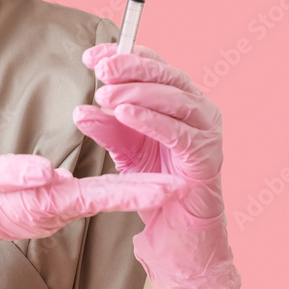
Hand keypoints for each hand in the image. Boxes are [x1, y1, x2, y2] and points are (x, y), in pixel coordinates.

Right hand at [0, 149, 186, 273]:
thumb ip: (13, 174)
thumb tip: (48, 172)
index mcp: (42, 202)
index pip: (97, 196)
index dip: (134, 192)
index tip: (167, 188)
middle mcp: (53, 207)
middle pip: (107, 196)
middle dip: (145, 189)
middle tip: (181, 182)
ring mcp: (50, 206)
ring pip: (97, 193)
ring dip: (129, 184)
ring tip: (161, 172)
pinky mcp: (44, 199)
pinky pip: (81, 191)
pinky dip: (106, 184)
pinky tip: (121, 171)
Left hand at [72, 42, 241, 288]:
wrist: (178, 233)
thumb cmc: (155, 184)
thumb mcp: (124, 149)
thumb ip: (106, 127)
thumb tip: (81, 110)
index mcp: (180, 99)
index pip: (154, 65)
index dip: (124, 55)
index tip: (92, 56)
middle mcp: (199, 109)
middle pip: (166, 75)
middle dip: (130, 68)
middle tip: (100, 69)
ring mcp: (207, 131)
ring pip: (174, 98)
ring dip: (137, 92)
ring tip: (105, 95)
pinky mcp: (207, 157)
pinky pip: (179, 132)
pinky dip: (151, 120)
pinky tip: (125, 114)